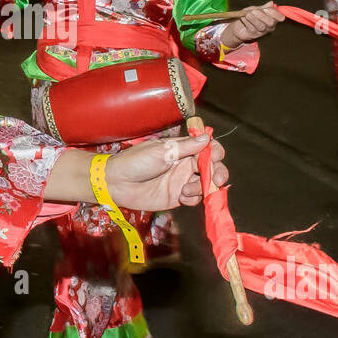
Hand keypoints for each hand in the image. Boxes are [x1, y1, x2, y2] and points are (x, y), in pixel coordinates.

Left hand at [104, 134, 227, 212]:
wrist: (118, 183)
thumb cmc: (136, 162)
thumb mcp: (161, 151)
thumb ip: (186, 147)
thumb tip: (206, 138)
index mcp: (182, 149)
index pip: (208, 148)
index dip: (216, 152)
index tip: (215, 157)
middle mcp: (186, 164)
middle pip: (213, 168)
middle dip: (218, 173)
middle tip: (216, 179)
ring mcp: (183, 181)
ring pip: (206, 184)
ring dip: (202, 187)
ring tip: (186, 189)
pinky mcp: (178, 197)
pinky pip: (195, 198)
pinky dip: (193, 198)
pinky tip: (182, 196)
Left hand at [220, 1, 283, 46]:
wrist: (239, 25)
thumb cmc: (250, 16)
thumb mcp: (257, 9)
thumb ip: (264, 7)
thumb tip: (271, 3)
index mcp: (273, 18)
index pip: (280, 17)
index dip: (275, 13)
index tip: (266, 9)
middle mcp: (269, 26)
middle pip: (271, 22)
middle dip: (262, 16)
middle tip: (254, 11)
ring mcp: (262, 31)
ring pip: (261, 26)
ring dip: (253, 19)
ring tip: (247, 14)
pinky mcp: (253, 35)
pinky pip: (252, 28)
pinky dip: (247, 22)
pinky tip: (243, 18)